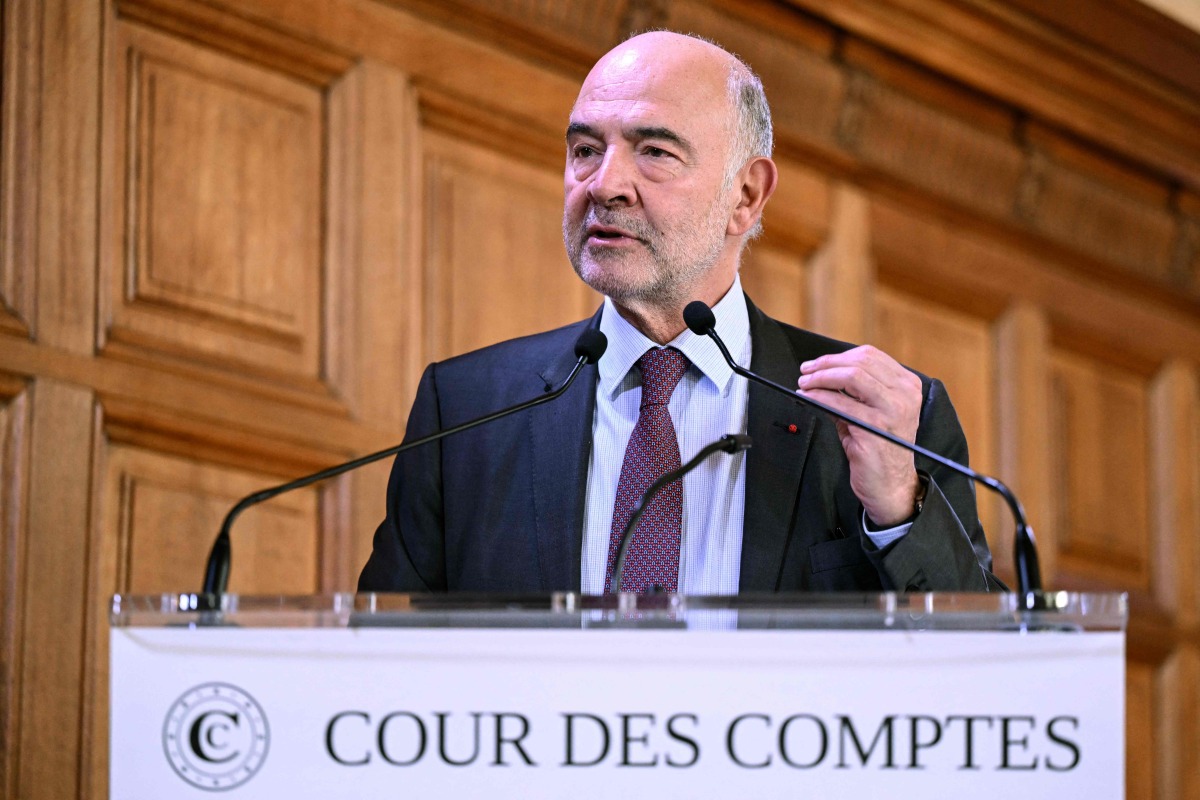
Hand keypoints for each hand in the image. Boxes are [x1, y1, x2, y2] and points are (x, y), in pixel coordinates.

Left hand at [798, 346, 922, 526]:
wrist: (891, 486)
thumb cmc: (881, 448)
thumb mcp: (871, 413)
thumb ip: (853, 393)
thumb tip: (822, 376)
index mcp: (907, 386)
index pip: (870, 356)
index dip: (838, 356)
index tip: (818, 363)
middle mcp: (905, 395)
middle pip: (860, 362)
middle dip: (826, 364)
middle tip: (806, 372)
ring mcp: (892, 411)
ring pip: (851, 376)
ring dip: (821, 377)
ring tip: (805, 384)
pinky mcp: (874, 428)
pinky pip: (840, 403)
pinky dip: (819, 397)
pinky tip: (808, 398)